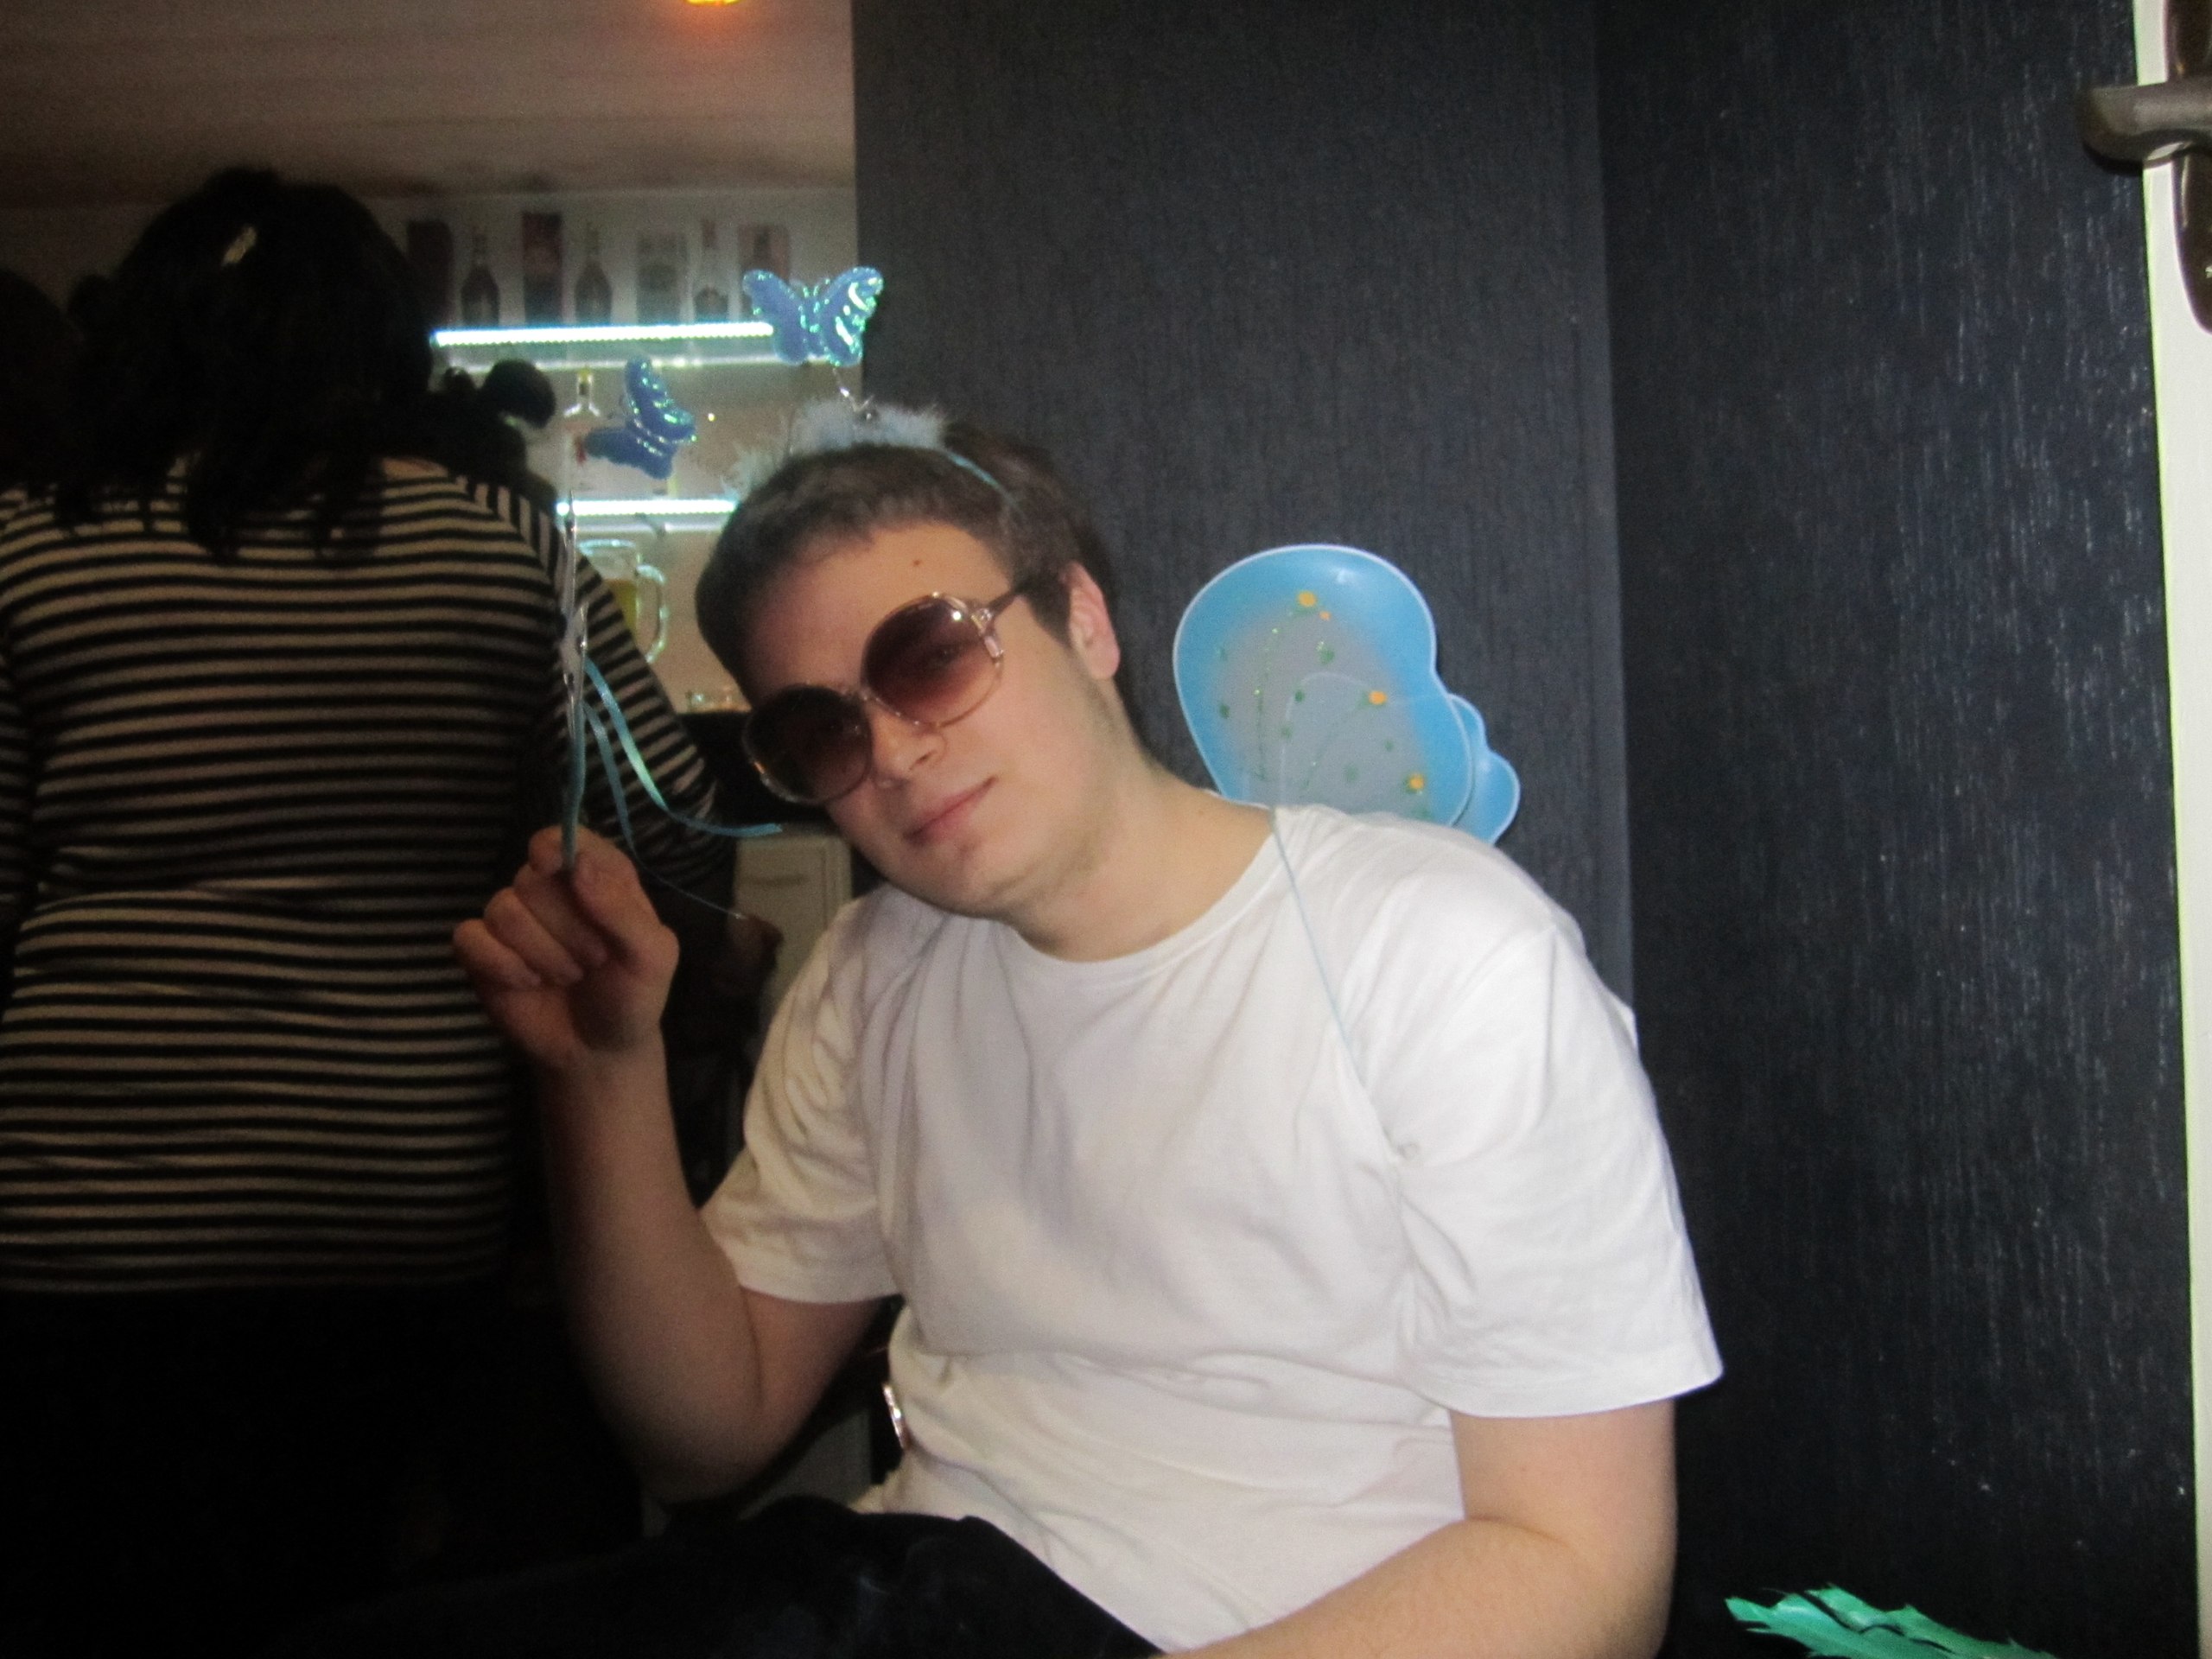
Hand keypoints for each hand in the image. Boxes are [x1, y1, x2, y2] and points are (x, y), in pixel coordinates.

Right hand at [454, 825, 678, 1073]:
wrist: (598, 1050)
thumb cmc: (632, 996)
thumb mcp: (651, 957)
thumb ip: (621, 910)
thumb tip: (578, 865)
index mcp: (598, 874)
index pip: (563, 837)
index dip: (555, 848)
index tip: (556, 869)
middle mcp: (551, 888)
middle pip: (532, 880)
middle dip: (566, 929)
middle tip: (593, 961)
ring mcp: (513, 918)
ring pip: (503, 909)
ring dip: (541, 953)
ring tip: (568, 977)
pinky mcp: (481, 951)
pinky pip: (469, 938)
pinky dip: (500, 964)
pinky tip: (527, 983)